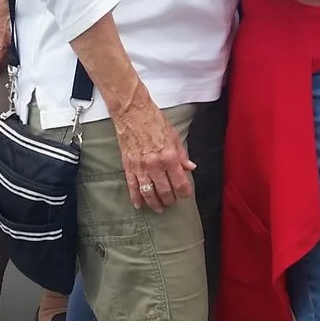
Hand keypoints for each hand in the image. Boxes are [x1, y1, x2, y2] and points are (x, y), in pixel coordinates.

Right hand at [109, 96, 193, 210]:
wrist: (132, 112)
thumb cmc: (154, 121)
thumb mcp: (174, 136)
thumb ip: (182, 155)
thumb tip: (190, 168)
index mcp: (169, 156)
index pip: (180, 182)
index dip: (185, 192)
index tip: (186, 195)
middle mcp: (155, 164)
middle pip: (165, 191)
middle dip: (170, 199)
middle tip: (173, 201)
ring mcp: (140, 167)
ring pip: (149, 193)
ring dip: (155, 203)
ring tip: (160, 208)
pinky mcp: (128, 166)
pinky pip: (132, 186)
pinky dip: (136, 198)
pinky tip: (139, 205)